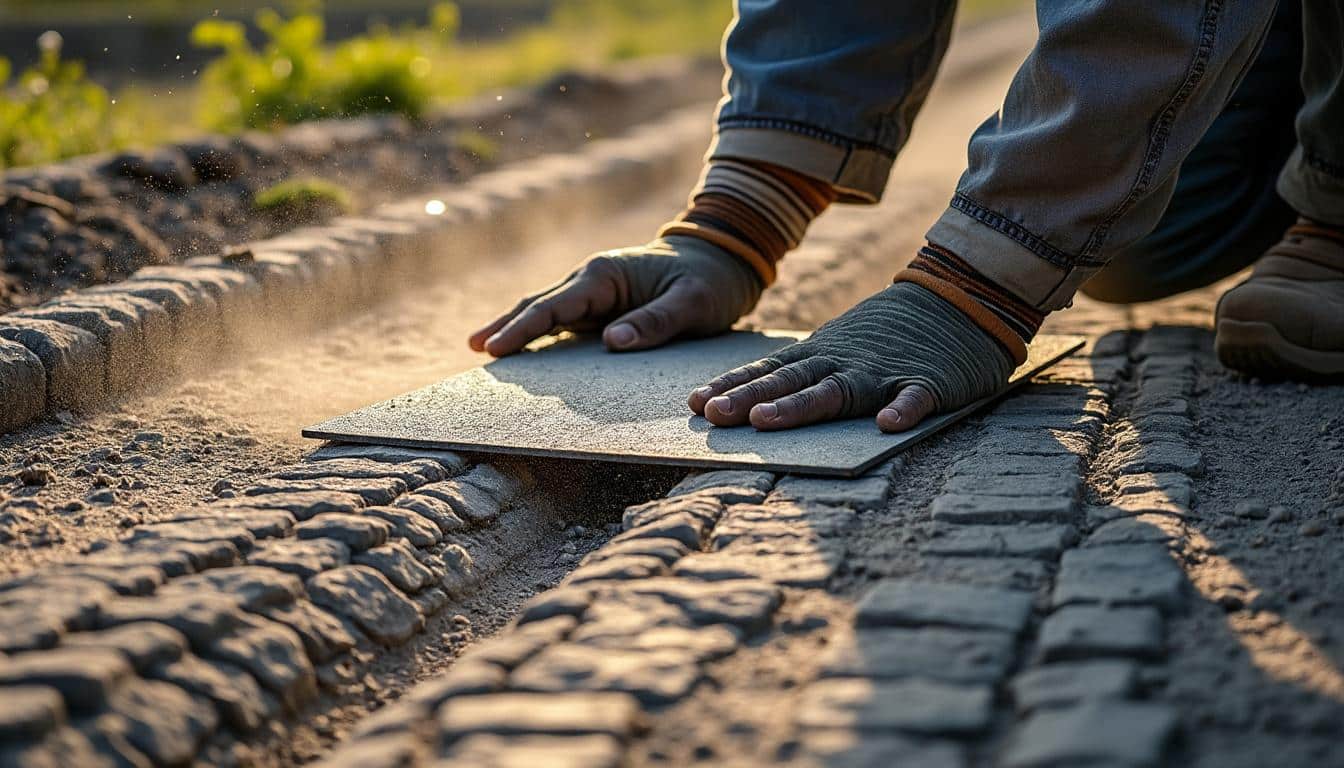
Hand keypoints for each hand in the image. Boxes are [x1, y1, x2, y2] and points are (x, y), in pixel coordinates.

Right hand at [469, 236, 762, 356]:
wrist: (722, 258)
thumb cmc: (710, 279)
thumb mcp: (693, 301)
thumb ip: (656, 320)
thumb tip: (612, 341)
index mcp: (605, 275)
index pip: (555, 306)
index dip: (523, 328)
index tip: (495, 347)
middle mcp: (592, 282)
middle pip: (539, 306)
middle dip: (507, 326)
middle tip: (476, 349)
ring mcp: (595, 295)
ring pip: (546, 313)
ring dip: (516, 329)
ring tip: (483, 349)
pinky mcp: (602, 308)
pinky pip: (564, 324)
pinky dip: (539, 336)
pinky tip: (522, 354)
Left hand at [687, 282, 1015, 431]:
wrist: (959, 297)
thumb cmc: (889, 331)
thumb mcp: (838, 343)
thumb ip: (802, 370)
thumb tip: (748, 400)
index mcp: (822, 354)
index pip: (768, 370)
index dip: (732, 386)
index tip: (694, 403)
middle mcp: (844, 361)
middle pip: (790, 381)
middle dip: (749, 398)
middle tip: (713, 415)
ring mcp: (885, 370)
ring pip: (839, 390)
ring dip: (801, 405)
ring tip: (766, 421)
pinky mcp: (930, 381)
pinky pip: (917, 396)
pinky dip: (903, 408)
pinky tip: (888, 424)